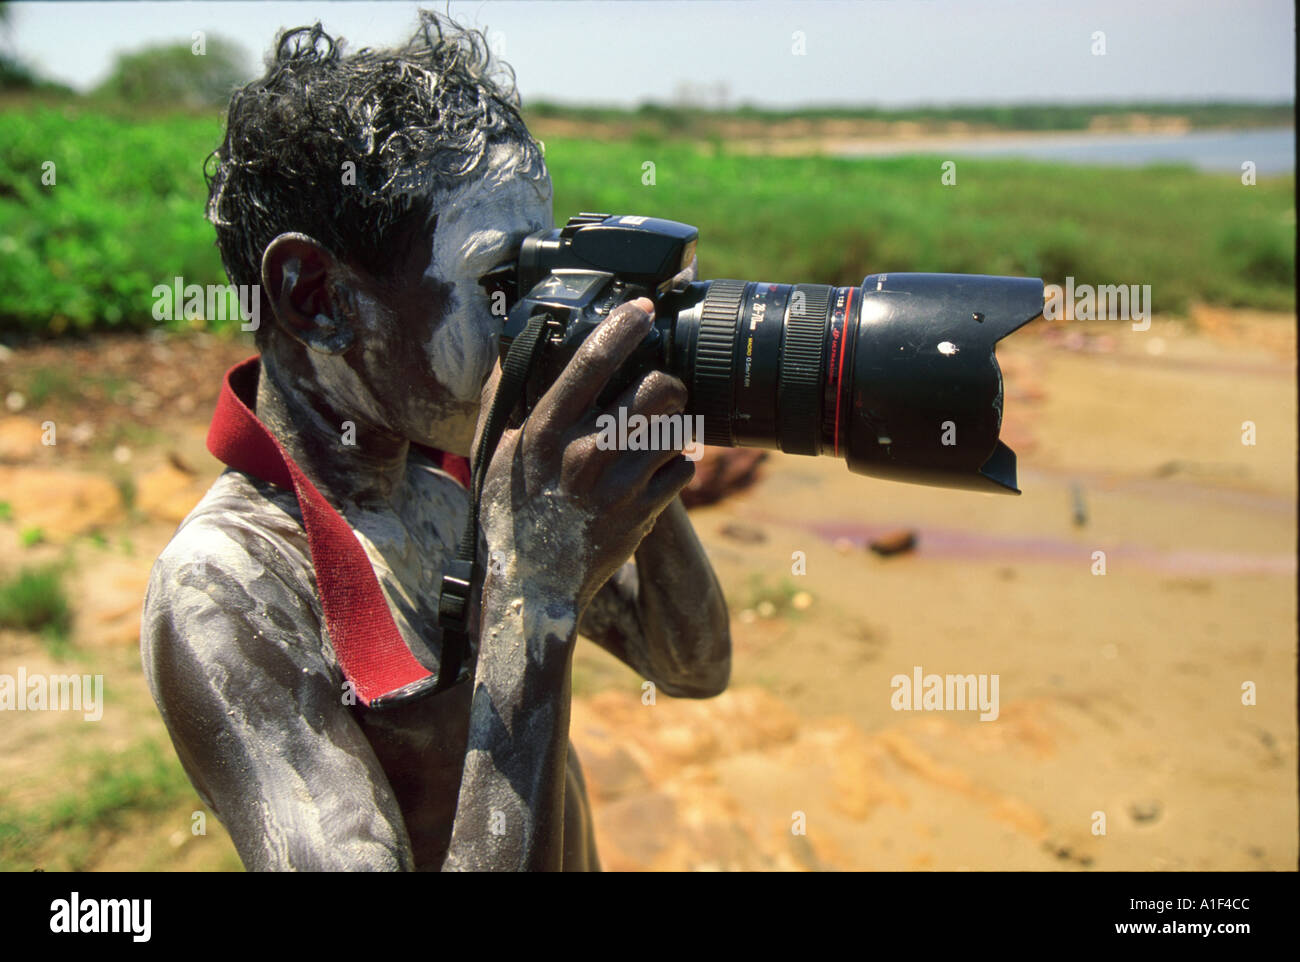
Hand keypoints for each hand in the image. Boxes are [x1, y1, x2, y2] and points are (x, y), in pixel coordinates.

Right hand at [473, 298, 694, 615]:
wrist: (531, 586)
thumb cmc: (510, 513)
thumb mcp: (494, 450)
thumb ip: (505, 396)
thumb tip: (515, 348)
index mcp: (544, 431)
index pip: (590, 362)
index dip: (623, 326)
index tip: (642, 308)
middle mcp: (584, 454)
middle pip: (656, 389)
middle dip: (666, 380)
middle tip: (660, 387)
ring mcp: (618, 486)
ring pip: (677, 426)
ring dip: (676, 420)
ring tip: (663, 424)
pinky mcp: (644, 513)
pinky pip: (684, 468)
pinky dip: (680, 460)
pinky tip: (664, 461)